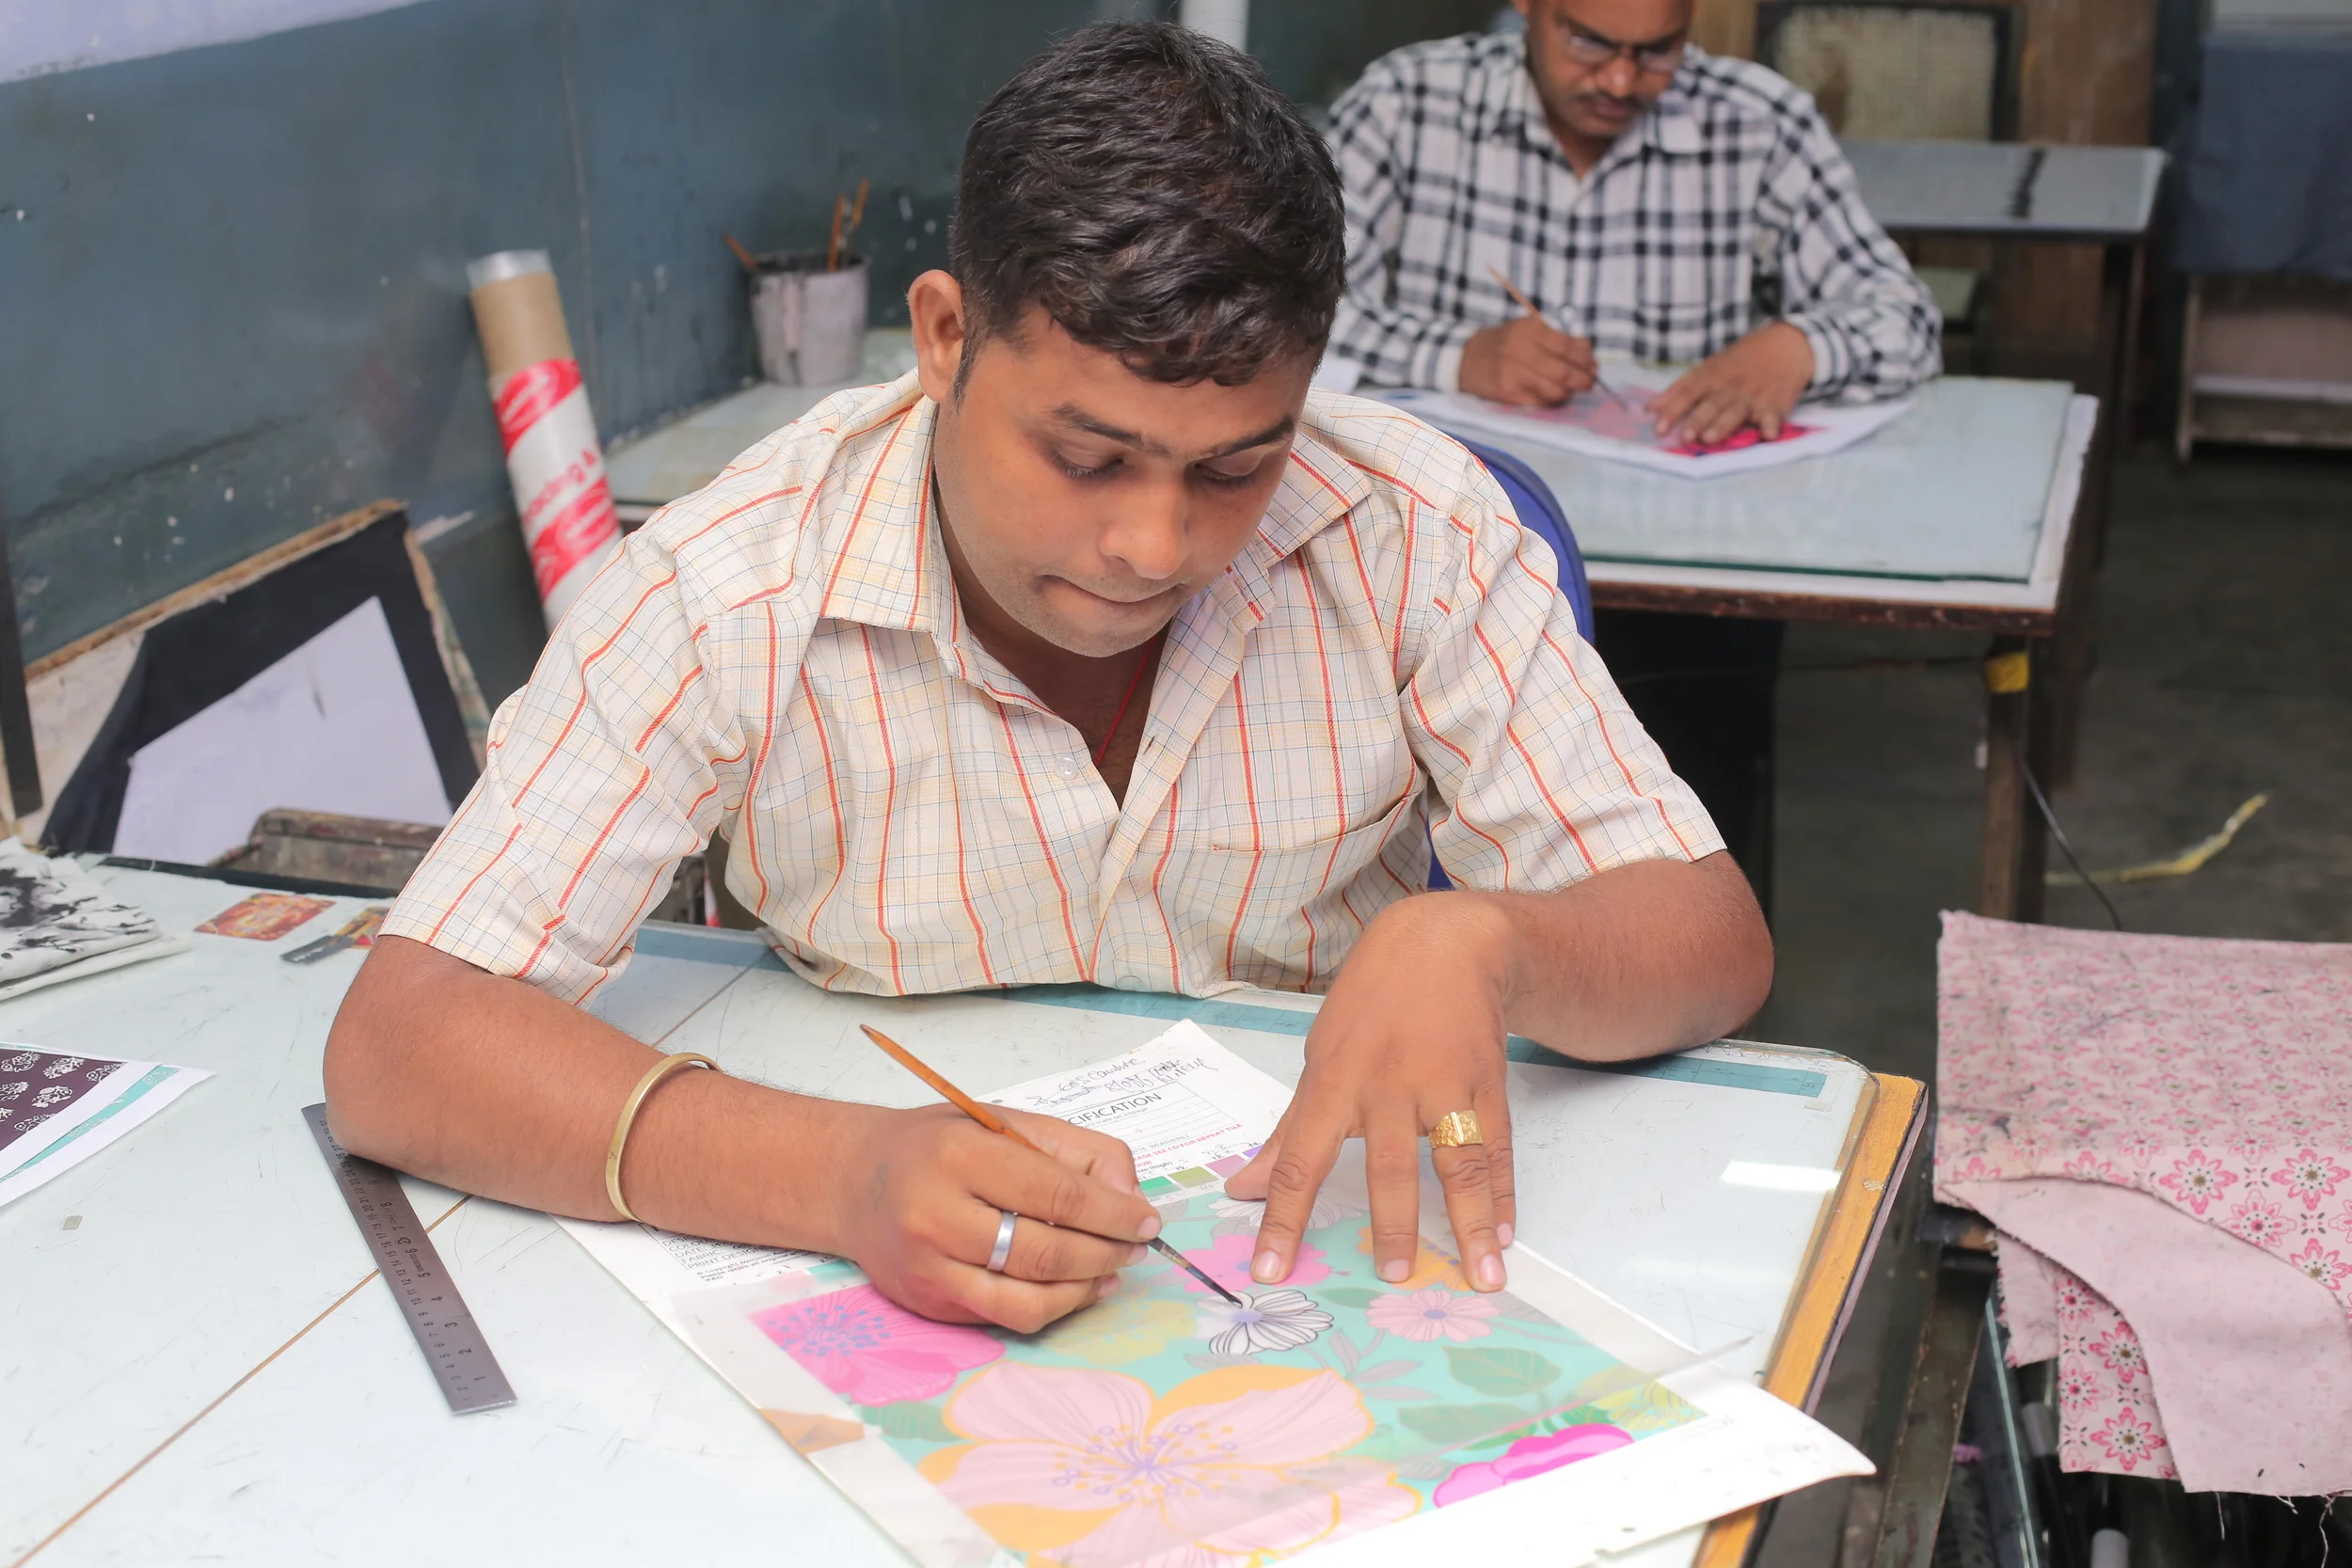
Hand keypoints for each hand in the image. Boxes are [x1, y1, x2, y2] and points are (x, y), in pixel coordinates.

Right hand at [824, 1103, 1162, 1331]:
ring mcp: (928, 1267)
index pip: (1056, 1193)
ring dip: (1084, 1288)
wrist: (854, 1181)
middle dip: (1105, 1252)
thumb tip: (1130, 1199)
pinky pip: (1005, 1316)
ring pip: (1028, 1298)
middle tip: (1135, 1246)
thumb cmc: (938, 1146)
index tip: (1147, 1220)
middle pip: (1045, 1251)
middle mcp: (936, 1214)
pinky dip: (1051, 1306)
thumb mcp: (1006, 1123)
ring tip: (1111, 1270)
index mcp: (960, 1156)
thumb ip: (1077, 1152)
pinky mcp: (927, 1302)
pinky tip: (1074, 1288)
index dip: (1112, 1213)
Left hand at [1225, 894, 1516, 1292]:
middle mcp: (1387, 1084)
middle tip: (1394, 1277)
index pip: (1301, 1161)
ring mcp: (1443, 1083)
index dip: (1283, 1219)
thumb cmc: (1370, 1006)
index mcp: (1334, 1082)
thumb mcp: (1319, 1058)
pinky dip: (1502, 1193)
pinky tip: (1502, 1234)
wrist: (1443, 944)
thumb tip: (1241, 1188)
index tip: (1272, 1271)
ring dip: (1469, 1220)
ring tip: (1482, 1273)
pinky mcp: (1487, 1082)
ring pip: (1457, 1159)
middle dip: (1393, 1224)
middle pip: (1389, 1165)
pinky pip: (1496, 1146)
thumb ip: (1287, 1132)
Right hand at [1458, 315, 1597, 406]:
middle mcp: (1521, 350)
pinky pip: (1540, 401)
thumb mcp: (1528, 329)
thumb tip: (1588, 359)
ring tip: (1571, 389)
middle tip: (1589, 382)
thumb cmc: (1506, 342)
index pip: (1568, 346)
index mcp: (1530, 329)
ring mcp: (1513, 373)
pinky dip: (1551, 400)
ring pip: (1555, 390)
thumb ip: (1556, 340)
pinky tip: (1553, 395)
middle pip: (1564, 371)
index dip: (1586, 358)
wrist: (1468, 358)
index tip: (1593, 364)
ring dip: (1569, 392)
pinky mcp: (1508, 393)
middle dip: (1583, 379)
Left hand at [1646, 322, 1813, 443]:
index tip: (1658, 427)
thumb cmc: (1741, 360)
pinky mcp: (1776, 403)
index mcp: (1713, 376)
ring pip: (1736, 412)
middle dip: (1698, 420)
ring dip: (1724, 424)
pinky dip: (1771, 424)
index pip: (1688, 393)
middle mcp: (1731, 386)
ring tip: (1710, 438)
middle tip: (1685, 436)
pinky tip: (1768, 434)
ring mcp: (1753, 395)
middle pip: (1711, 404)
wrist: (1786, 346)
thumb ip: (1680, 389)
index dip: (1673, 410)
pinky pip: (1773, 415)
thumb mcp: (1709, 367)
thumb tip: (1649, 408)